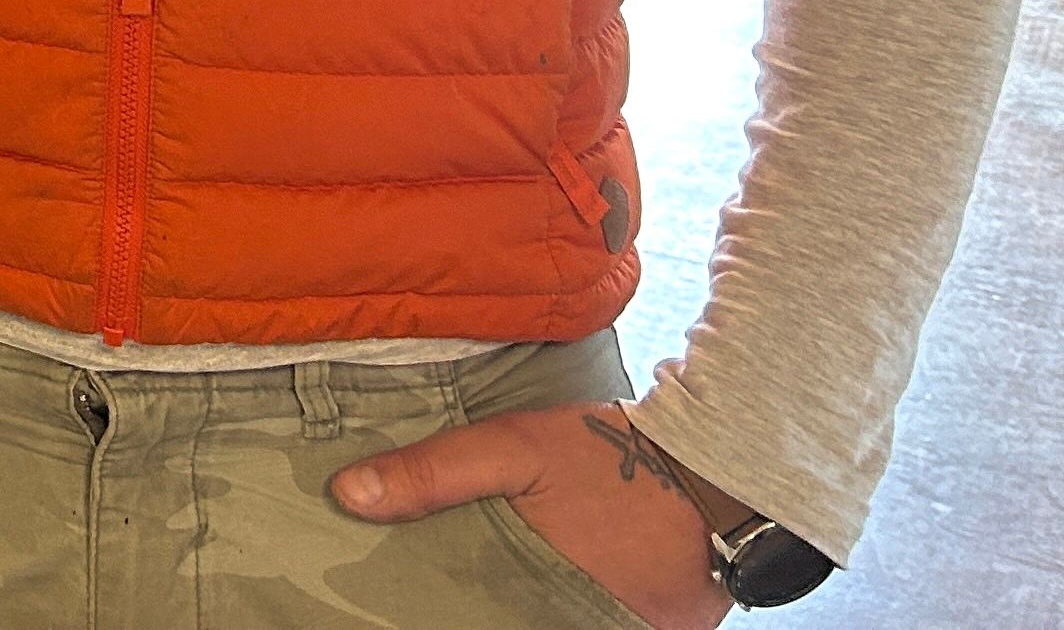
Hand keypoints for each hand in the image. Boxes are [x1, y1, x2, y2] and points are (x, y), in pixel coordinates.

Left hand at [331, 402, 732, 629]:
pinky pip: (596, 621)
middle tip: (450, 593)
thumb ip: (433, 475)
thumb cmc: (607, 458)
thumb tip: (347, 496)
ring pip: (553, 622)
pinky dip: (565, 606)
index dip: (453, 615)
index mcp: (553, 610)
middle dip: (487, 611)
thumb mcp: (514, 450)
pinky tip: (535, 586)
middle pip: (518, 624)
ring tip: (497, 585)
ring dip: (524, 607)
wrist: (716, 468)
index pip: (482, 625)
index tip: (413, 607)